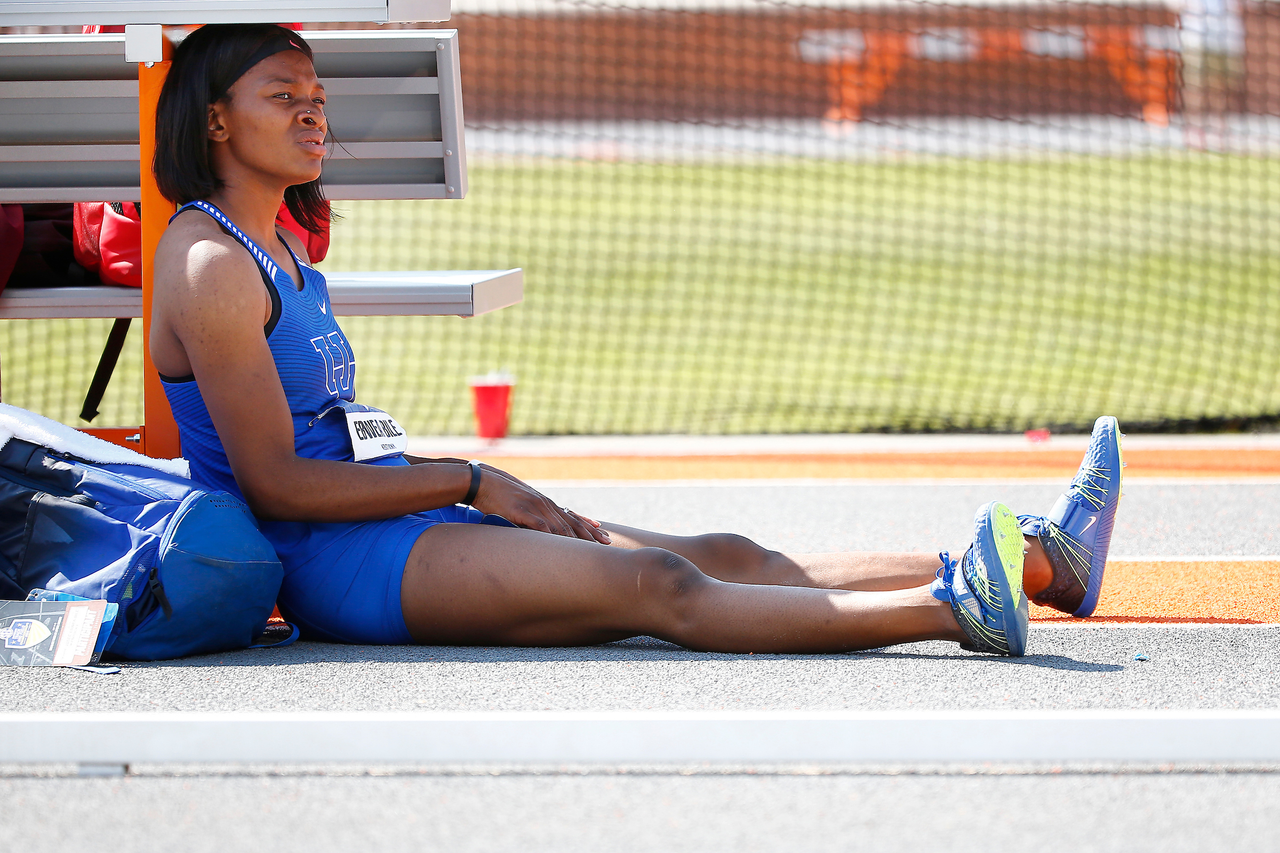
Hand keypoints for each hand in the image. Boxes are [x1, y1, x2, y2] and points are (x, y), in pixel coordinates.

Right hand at [471, 463, 610, 544]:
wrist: (482, 482)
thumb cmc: (499, 495)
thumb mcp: (520, 505)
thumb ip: (532, 516)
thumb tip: (540, 529)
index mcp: (545, 504)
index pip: (572, 516)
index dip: (589, 526)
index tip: (604, 534)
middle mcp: (544, 504)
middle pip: (572, 522)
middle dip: (591, 534)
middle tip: (607, 544)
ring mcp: (534, 507)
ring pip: (560, 526)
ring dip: (576, 539)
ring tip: (590, 550)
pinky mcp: (522, 512)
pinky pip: (540, 526)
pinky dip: (553, 537)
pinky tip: (562, 546)